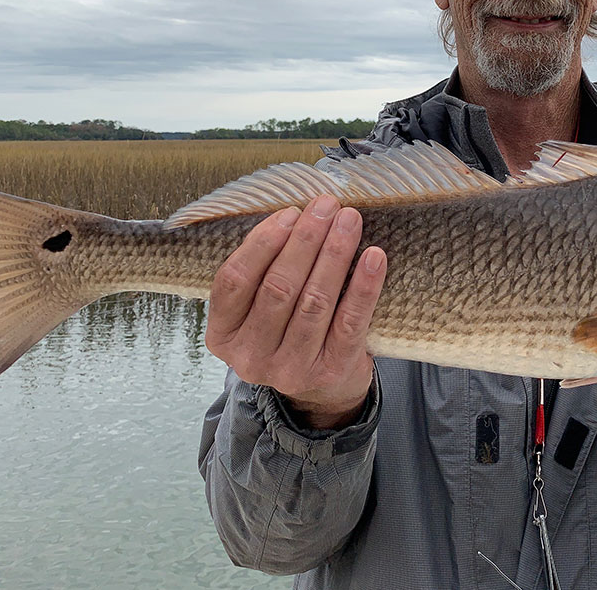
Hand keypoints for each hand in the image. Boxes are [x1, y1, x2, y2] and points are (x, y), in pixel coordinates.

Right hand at [205, 195, 386, 429]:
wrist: (322, 390)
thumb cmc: (288, 330)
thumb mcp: (259, 309)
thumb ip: (265, 269)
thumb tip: (296, 215)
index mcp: (223, 334)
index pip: (233, 280)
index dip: (262, 243)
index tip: (290, 212)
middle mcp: (251, 355)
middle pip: (278, 287)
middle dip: (305, 240)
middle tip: (326, 206)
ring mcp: (291, 368)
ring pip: (314, 301)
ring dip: (334, 254)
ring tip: (349, 221)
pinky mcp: (331, 370)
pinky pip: (350, 321)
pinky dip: (363, 286)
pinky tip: (373, 257)